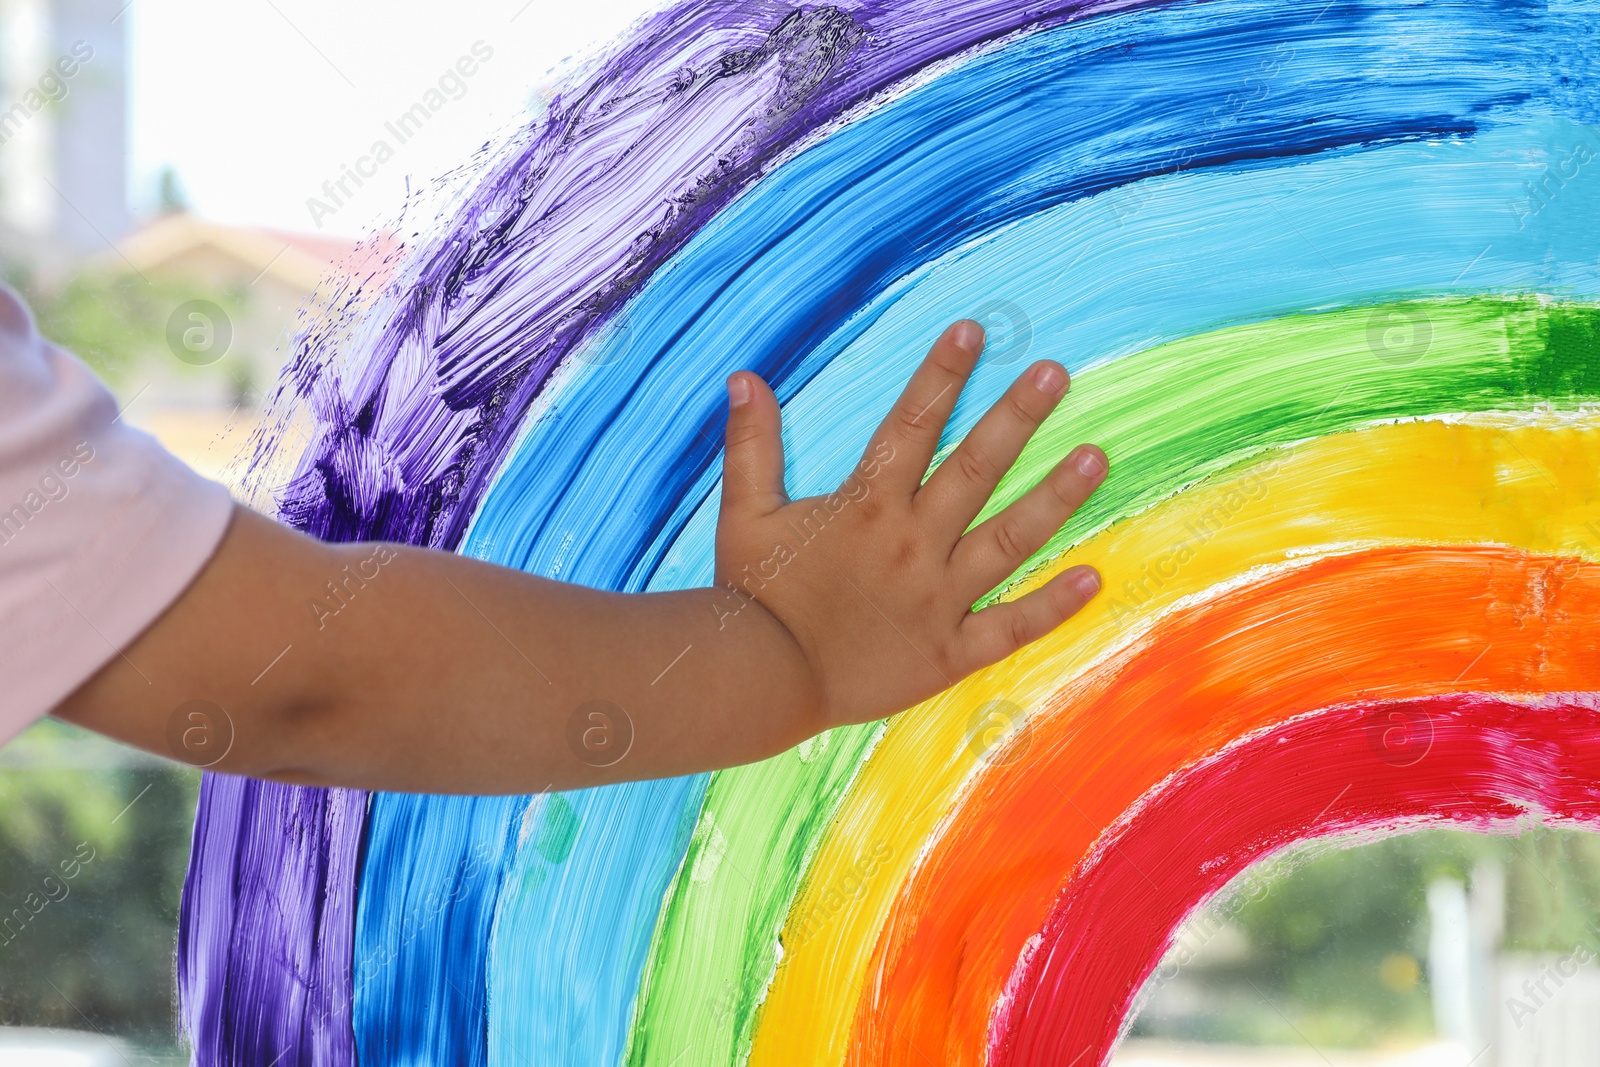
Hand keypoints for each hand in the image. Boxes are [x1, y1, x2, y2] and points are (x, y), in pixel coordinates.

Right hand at [715, 319, 1106, 730]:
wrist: (763, 680)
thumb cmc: (754, 597)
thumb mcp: (743, 514)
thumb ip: (751, 445)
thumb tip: (745, 378)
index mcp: (867, 506)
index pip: (911, 425)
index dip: (941, 374)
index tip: (973, 331)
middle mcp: (912, 543)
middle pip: (975, 469)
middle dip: (1016, 417)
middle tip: (1056, 374)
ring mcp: (938, 598)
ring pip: (1008, 539)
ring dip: (1054, 496)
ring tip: (1096, 455)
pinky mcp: (948, 651)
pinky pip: (1010, 626)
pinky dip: (1052, 605)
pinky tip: (1093, 576)